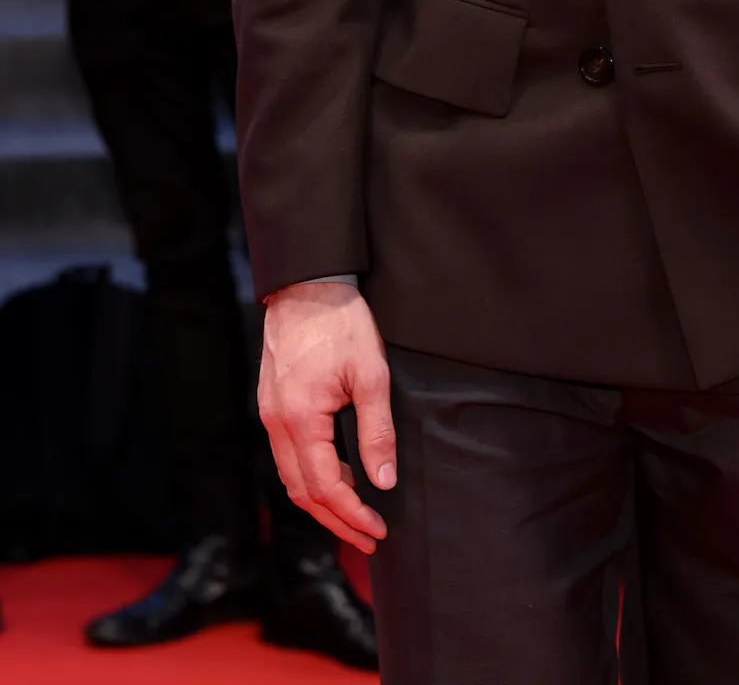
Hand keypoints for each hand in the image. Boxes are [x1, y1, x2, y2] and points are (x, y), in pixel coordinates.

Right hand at [259, 282, 395, 553]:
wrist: (307, 285)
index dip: (352, 514)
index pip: (324, 486)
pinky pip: (288, 456)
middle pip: (303, 492)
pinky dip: (312, 477)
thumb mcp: (371, 375)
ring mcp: (271, 415)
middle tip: (369, 539)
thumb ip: (377, 431)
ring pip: (292, 477)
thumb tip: (383, 482)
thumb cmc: (342, 323)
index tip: (378, 530)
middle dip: (337, 520)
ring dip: (323, 502)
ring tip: (357, 516)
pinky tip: (338, 478)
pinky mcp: (274, 406)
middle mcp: (277, 424)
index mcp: (300, 419)